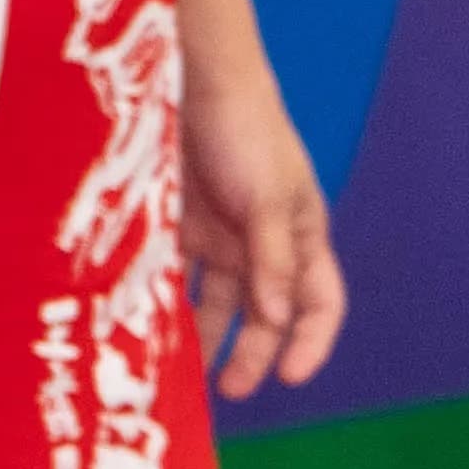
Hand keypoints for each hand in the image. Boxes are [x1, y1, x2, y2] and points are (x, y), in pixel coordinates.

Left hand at [191, 46, 347, 403]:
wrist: (193, 78)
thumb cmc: (247, 131)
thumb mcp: (268, 198)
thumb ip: (272, 260)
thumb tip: (279, 320)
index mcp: (302, 237)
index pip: (320, 303)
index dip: (312, 342)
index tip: (289, 376)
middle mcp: (264, 245)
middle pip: (265, 314)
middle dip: (250, 353)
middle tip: (228, 390)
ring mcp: (221, 237)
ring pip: (217, 303)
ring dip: (205, 336)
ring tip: (182, 372)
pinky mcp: (179, 226)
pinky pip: (176, 277)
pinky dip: (167, 302)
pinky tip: (148, 327)